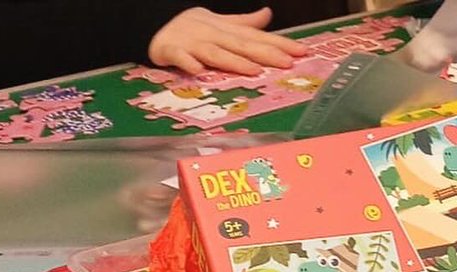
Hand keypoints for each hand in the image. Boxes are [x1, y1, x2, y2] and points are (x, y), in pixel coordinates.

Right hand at [149, 7, 305, 75]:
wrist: (154, 26)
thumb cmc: (192, 29)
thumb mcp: (221, 24)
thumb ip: (244, 24)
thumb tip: (268, 15)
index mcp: (227, 30)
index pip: (258, 37)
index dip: (280, 44)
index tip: (302, 52)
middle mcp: (213, 34)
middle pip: (243, 45)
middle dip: (266, 53)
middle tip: (287, 62)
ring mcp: (193, 43)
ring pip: (216, 53)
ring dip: (234, 62)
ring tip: (254, 71)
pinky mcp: (172, 51)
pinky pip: (180, 58)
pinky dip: (189, 64)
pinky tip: (199, 72)